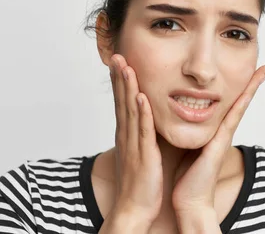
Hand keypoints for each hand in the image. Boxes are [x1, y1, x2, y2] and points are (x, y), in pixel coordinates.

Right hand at [106, 54, 163, 225]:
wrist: (134, 209)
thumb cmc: (140, 183)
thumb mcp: (140, 153)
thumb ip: (143, 135)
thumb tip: (148, 120)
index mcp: (127, 135)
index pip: (122, 102)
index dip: (119, 82)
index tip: (119, 61)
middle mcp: (127, 136)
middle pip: (121, 101)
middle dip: (119, 77)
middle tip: (116, 55)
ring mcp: (134, 145)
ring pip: (130, 111)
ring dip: (127, 88)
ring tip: (126, 66)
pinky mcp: (143, 155)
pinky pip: (143, 130)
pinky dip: (142, 113)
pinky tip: (141, 97)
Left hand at [171, 65, 264, 216]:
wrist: (191, 201)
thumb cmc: (187, 176)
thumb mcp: (189, 146)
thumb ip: (190, 133)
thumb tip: (182, 118)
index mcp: (216, 131)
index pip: (230, 105)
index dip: (240, 89)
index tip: (250, 73)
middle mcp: (224, 132)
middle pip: (242, 102)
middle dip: (253, 84)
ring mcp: (225, 137)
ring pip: (241, 106)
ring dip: (253, 87)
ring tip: (263, 70)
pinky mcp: (221, 144)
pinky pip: (232, 118)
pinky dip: (241, 102)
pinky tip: (246, 91)